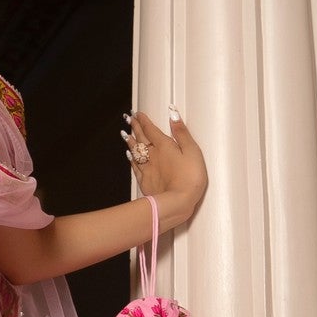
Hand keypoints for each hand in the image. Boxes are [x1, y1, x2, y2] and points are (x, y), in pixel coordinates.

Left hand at [122, 106, 206, 221]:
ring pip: (135, 151)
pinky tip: (129, 155)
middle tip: (129, 119)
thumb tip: (173, 115)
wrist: (176, 202)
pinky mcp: (145, 181)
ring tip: (125, 134)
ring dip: (130, 141)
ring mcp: (147, 169)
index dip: (144, 121)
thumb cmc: (189, 178)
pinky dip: (131, 159)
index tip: (138, 114)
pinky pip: (135, 166)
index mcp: (164, 146)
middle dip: (135, 127)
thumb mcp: (192, 151)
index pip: (151, 129)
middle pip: (141, 138)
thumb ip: (182, 133)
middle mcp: (152, 156)